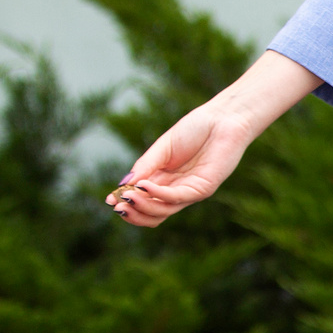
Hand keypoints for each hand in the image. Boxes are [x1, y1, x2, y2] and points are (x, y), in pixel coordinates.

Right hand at [105, 50, 321, 228]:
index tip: (109, 200)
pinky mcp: (203, 188)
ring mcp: (190, 191)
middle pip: (152, 213)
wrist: (223, 119)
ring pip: (163, 211)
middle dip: (133, 212)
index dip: (127, 204)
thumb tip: (123, 185)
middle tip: (117, 205)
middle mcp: (176, 190)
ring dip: (143, 205)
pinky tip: (144, 186)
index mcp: (164, 180)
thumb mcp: (162, 148)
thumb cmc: (195, 130)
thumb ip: (145, 166)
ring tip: (128, 195)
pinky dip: (158, 195)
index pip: (143, 201)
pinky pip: (177, 198)